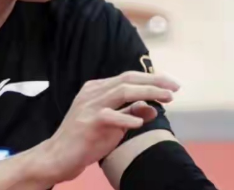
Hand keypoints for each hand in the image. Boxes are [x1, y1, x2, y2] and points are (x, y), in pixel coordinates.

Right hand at [32, 71, 179, 184]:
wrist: (58, 156)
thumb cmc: (85, 139)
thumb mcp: (112, 124)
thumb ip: (130, 113)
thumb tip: (154, 108)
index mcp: (97, 89)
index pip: (128, 78)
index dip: (152, 79)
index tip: (172, 84)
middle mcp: (93, 92)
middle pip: (127, 80)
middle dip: (154, 81)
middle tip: (175, 87)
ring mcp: (89, 106)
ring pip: (121, 91)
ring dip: (147, 93)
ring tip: (167, 98)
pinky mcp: (87, 122)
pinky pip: (110, 116)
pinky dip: (127, 118)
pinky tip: (139, 124)